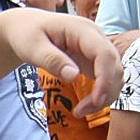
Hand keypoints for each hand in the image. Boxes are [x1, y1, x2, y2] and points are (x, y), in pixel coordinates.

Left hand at [1, 9, 122, 113]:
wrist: (25, 26)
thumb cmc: (27, 33)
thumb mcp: (33, 47)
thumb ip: (52, 60)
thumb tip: (73, 76)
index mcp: (82, 30)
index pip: (104, 53)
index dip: (105, 78)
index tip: (95, 100)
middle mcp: (96, 37)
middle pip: (114, 66)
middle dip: (105, 92)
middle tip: (80, 112)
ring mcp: (97, 49)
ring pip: (115, 75)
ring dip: (104, 96)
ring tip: (80, 111)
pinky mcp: (94, 60)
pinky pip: (106, 78)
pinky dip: (100, 93)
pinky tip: (84, 105)